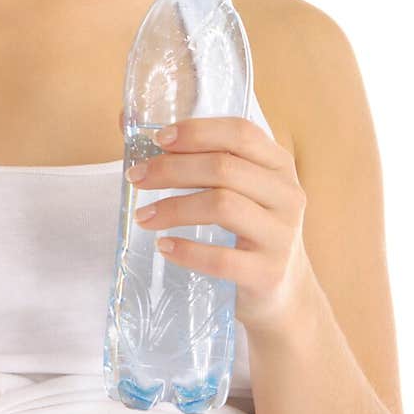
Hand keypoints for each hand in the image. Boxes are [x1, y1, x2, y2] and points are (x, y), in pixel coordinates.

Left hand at [119, 113, 315, 341]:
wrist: (283, 291)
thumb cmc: (247, 229)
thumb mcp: (235, 190)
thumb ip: (193, 157)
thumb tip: (127, 121)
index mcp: (278, 165)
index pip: (241, 133)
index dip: (197, 132)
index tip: (159, 140)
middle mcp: (286, 194)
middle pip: (224, 168)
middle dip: (172, 169)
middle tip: (136, 178)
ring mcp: (281, 235)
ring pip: (222, 207)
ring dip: (173, 208)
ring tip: (142, 217)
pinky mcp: (268, 273)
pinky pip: (222, 259)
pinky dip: (187, 251)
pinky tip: (164, 247)